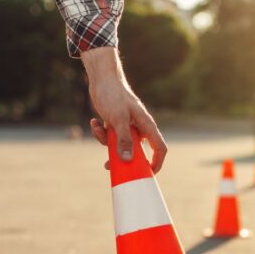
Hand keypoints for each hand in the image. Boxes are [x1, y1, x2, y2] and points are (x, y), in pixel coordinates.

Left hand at [81, 46, 167, 172]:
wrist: (102, 79)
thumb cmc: (114, 95)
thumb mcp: (118, 119)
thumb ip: (123, 140)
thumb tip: (127, 160)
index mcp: (146, 125)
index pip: (160, 148)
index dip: (156, 162)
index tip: (148, 174)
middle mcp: (139, 128)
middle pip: (136, 151)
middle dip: (122, 158)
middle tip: (109, 165)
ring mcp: (127, 127)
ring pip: (120, 145)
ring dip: (107, 142)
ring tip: (98, 128)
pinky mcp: (115, 124)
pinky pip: (110, 137)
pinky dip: (100, 132)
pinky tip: (94, 121)